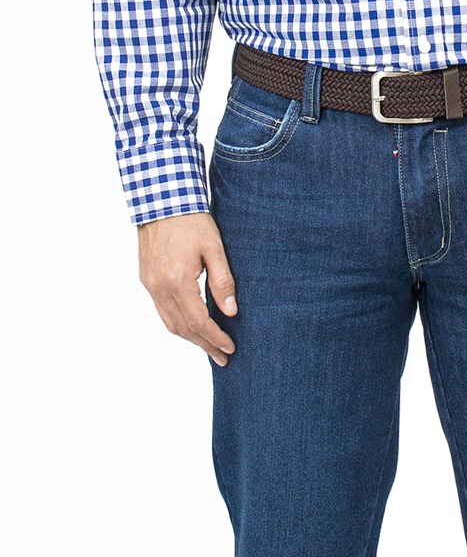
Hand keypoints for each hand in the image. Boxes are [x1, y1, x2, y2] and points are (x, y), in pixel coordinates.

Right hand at [138, 212, 237, 364]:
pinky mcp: (146, 279)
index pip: (199, 322)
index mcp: (177, 281)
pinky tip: (191, 327)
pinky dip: (178, 324)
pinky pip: (162, 310)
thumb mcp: (214, 249)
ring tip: (209, 348)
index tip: (230, 348)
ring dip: (190, 338)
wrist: (160, 199)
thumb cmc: (191, 220)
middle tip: (222, 357)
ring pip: (170, 323)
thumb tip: (230, 312)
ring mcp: (150, 284)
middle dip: (204, 345)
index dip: (215, 338)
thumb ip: (223, 282)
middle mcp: (159, 287)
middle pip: (183, 328)